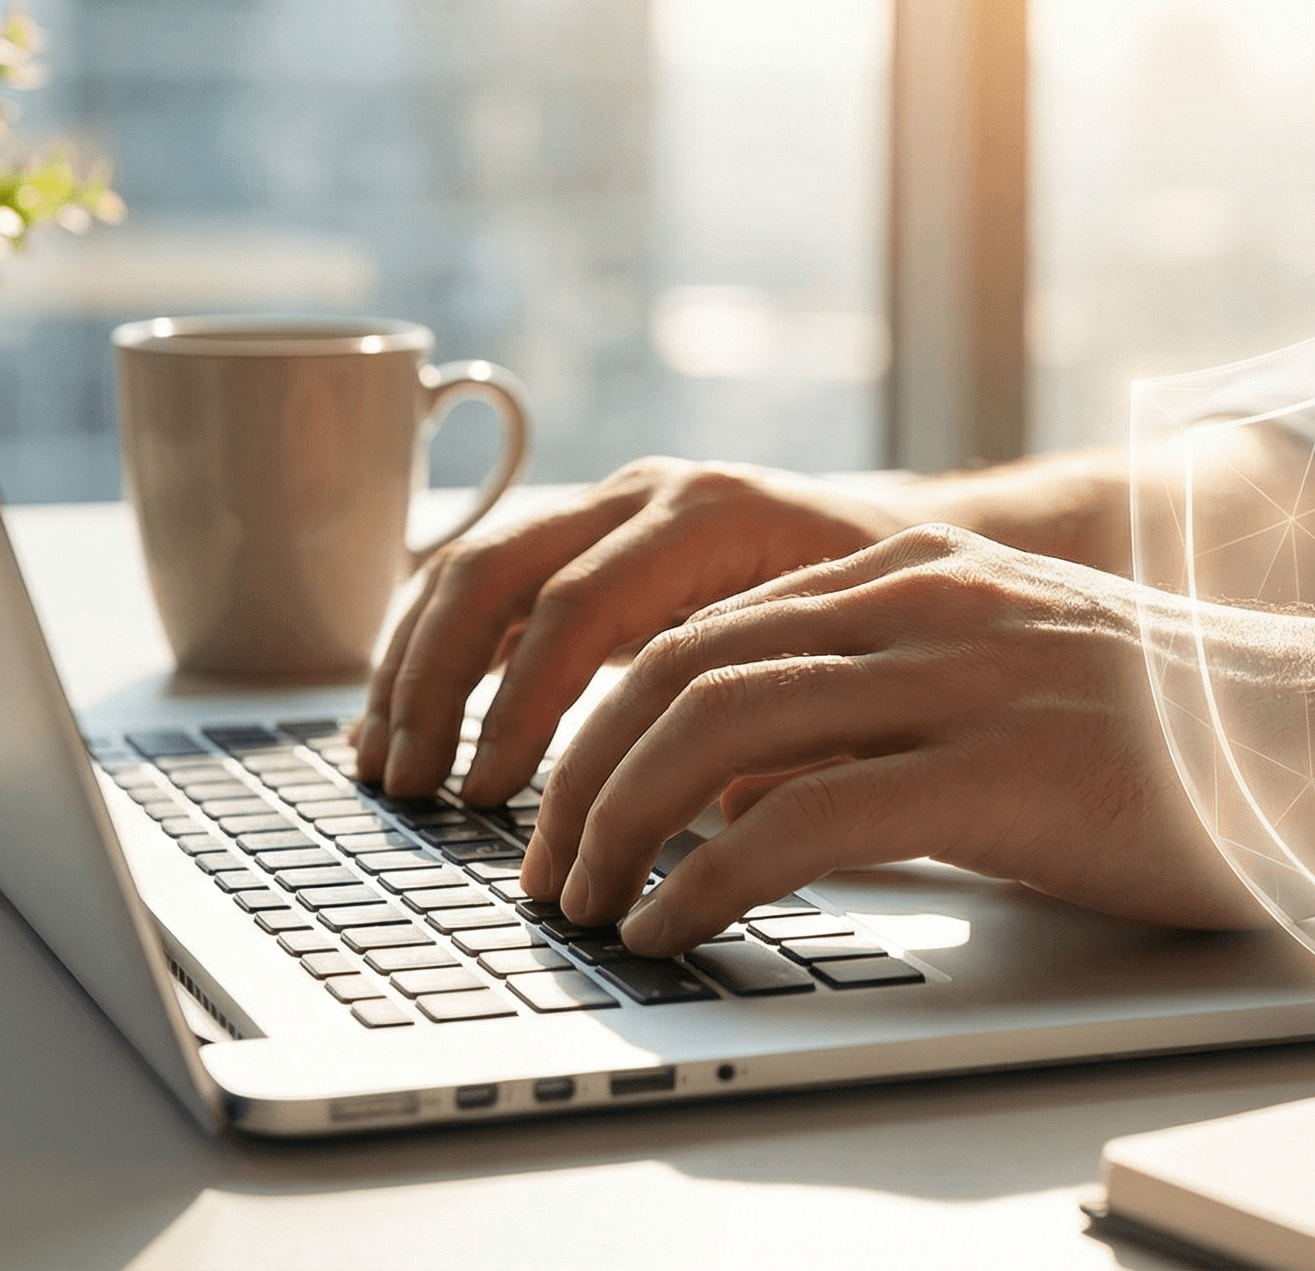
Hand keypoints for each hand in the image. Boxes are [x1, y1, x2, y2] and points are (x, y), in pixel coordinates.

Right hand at [352, 458, 913, 799]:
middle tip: (411, 785)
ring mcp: (615, 508)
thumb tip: (720, 820)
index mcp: (713, 516)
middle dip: (439, 685)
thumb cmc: (905, 618)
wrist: (927, 543)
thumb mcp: (857, 664)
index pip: (579, 606)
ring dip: (417, 669)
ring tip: (387, 766)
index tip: (490, 796)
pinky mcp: (595, 542)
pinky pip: (490, 583)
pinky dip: (437, 652)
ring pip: (475, 568)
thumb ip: (783, 723)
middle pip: (499, 571)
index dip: (523, 707)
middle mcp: (652, 495)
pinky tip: (407, 726)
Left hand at [520, 524, 1314, 956]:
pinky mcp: (995, 771)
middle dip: (581, 777)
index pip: (701, 627)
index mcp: (915, 576)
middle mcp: (919, 605)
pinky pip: (801, 819)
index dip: (603, 718)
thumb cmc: (1175, 737)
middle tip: (545, 870)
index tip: (563, 802)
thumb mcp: (1005, 680)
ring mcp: (957, 679)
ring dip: (619, 828)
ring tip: (585, 907)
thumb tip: (751, 794)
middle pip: (678, 671)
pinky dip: (707, 879)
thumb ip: (885, 703)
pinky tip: (674, 924)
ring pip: (713, 728)